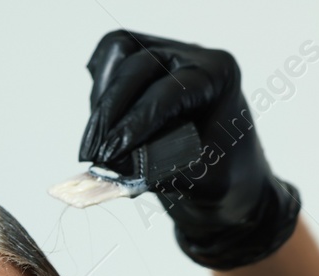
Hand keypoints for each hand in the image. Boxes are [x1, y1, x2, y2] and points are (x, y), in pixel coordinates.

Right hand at [78, 30, 300, 269]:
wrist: (226, 178)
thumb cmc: (220, 177)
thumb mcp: (198, 180)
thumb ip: (159, 170)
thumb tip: (114, 165)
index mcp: (218, 77)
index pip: (168, 90)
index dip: (134, 122)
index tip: (111, 154)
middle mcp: (194, 58)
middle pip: (138, 64)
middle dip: (110, 111)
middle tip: (92, 154)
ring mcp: (168, 55)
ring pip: (120, 51)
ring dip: (101, 98)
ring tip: (94, 143)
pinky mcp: (146, 64)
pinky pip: (112, 58)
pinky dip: (100, 87)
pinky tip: (99, 124)